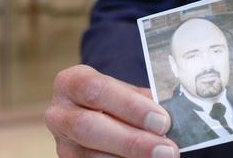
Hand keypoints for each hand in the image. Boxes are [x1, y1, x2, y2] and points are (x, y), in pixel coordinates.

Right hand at [44, 64, 179, 157]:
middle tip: (166, 149)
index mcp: (72, 82)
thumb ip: (144, 101)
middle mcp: (59, 113)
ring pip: (90, 156)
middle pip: (89, 127)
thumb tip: (173, 115)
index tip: (162, 121)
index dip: (130, 106)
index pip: (96, 89)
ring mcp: (61, 143)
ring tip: (161, 157)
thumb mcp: (126, 92)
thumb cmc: (115, 100)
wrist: (96, 114)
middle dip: (131, 141)